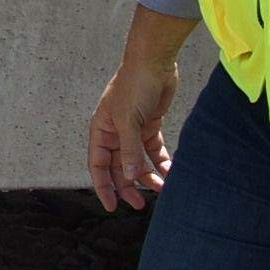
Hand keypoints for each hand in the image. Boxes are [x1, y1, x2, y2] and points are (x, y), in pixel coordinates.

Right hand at [88, 56, 179, 212]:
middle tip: (141, 203)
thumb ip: (129, 150)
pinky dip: (162, 162)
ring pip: (137, 161)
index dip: (104, 186)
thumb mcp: (130, 121)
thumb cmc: (134, 86)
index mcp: (101, 130)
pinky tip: (171, 172)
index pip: (98, 165)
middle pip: (118, 166)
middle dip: (129, 185)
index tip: (112, 207)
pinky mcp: (150, 126)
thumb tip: (128, 176)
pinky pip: (154, 151)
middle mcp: (115, 132)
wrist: (154, 62)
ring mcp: (133, 129)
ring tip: (161, 188)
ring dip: (148, 175)